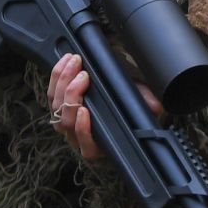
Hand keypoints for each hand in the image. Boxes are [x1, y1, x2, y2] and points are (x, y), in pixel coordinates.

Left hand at [48, 53, 162, 162]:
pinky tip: (65, 62)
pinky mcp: (56, 107)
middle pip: (66, 121)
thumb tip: (156, 107)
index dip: (82, 129)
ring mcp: (65, 123)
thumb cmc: (124, 104)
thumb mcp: (137, 101)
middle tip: (83, 75)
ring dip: (63, 82)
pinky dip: (56, 77)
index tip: (85, 111)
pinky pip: (51, 94)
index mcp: (99, 145)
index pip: (87, 146)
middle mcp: (78, 138)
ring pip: (56, 107)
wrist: (112, 94)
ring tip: (74, 63)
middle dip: (72, 95)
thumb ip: (144, 103)